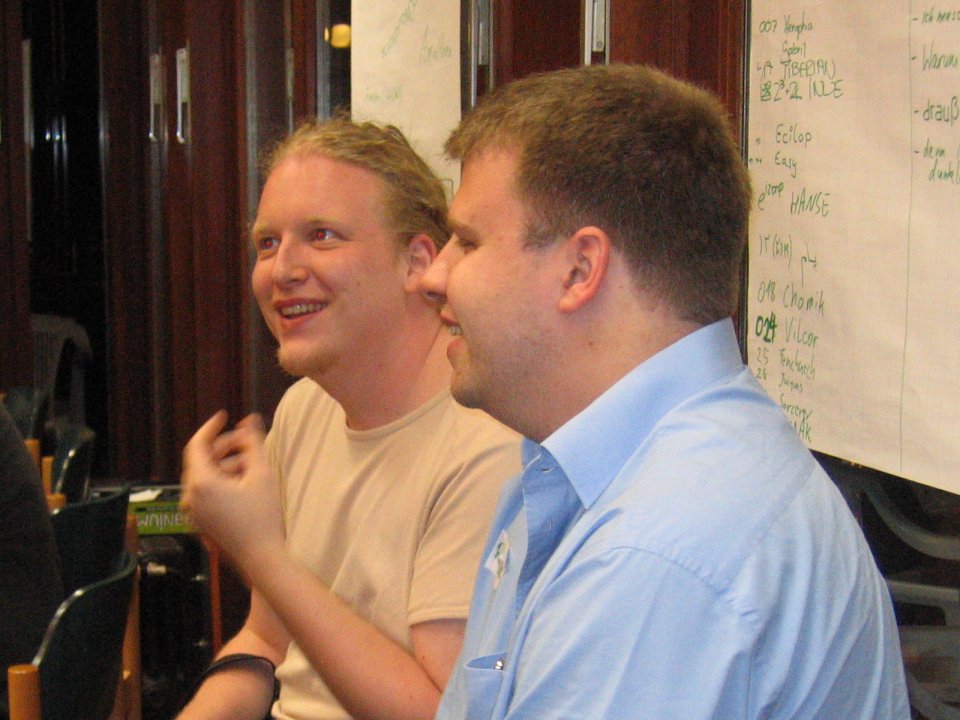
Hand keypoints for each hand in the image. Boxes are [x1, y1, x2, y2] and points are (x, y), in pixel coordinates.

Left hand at [180, 411, 284, 572]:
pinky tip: (243, 482)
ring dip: (224, 464)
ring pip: (204, 476)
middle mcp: (190, 497)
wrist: (261, 558)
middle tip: (247, 441)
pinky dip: (221, 481)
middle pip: (200, 460)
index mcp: (201, 483)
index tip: (225, 415)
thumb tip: (249, 420)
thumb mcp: (262, 474)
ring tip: (250, 463)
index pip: (197, 444)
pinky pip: (205, 492)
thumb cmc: (263, 517)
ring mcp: (193, 511)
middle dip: (223, 446)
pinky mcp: (200, 521)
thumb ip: (253, 442)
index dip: (211, 427)